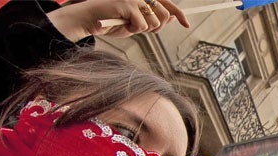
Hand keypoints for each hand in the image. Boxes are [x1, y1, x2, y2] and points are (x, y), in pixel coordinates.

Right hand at [49, 0, 188, 40]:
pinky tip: (123, 25)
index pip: (167, 4)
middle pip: (163, 15)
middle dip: (156, 28)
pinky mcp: (128, 4)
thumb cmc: (112, 21)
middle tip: (142, 30)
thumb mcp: (136, 22)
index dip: (178, 14)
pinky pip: (142, 25)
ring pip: (154, 22)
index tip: (187, 24)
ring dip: (143, 29)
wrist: (90, 19)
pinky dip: (133, 30)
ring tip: (129, 25)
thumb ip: (153, 19)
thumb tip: (171, 18)